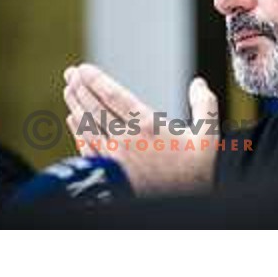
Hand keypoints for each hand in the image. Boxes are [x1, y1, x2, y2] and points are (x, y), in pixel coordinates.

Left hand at [63, 64, 218, 194]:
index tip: (84, 69)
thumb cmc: (196, 172)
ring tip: (68, 90)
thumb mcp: (208, 137)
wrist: (183, 207)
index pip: (113, 96)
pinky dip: (76, 131)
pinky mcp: (110, 173)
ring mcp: (114, 159)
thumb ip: (205, 105)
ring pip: (87, 127)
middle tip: (70, 73)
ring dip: (75, 106)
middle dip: (80, 88)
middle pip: (95, 109)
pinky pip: (86, 148)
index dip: (96, 80)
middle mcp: (126, 141)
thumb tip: (197, 82)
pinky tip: (72, 121)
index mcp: (148, 127)